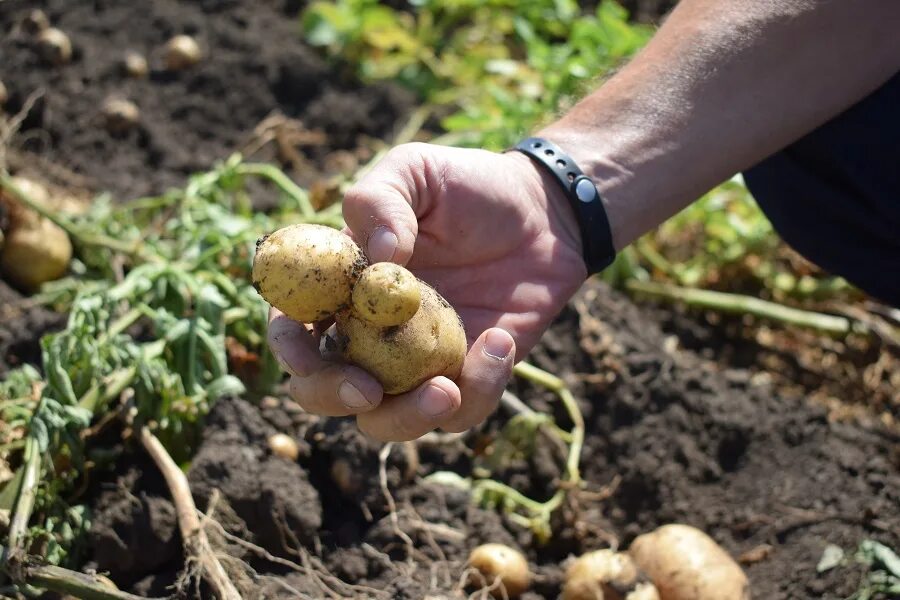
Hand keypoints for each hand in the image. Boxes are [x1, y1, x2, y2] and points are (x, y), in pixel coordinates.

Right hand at [267, 143, 585, 440]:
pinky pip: (462, 412)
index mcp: (343, 286)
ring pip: (388, 421)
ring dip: (408, 418)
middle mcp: (369, 332)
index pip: (293, 327)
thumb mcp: (416, 171)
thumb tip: (377, 258)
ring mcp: (416, 362)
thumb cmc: (469, 187)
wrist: (544, 211)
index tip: (306, 356)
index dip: (288, 348)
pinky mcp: (467, 377)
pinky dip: (480, 388)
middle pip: (324, 390)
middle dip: (335, 399)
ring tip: (446, 389)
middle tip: (368, 391)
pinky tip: (501, 340)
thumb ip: (380, 200)